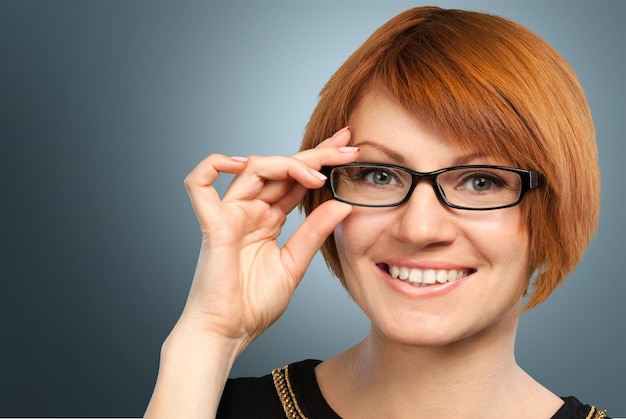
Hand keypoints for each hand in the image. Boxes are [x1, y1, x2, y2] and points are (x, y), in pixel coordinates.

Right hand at [177, 127, 357, 352]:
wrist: (229, 334)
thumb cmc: (254, 305)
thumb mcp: (294, 264)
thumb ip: (314, 232)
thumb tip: (343, 203)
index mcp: (267, 220)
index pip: (294, 181)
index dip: (320, 163)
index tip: (350, 151)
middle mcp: (248, 211)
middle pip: (279, 169)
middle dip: (314, 154)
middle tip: (346, 145)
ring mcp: (229, 215)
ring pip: (253, 168)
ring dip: (287, 163)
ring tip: (318, 172)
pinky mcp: (212, 225)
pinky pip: (199, 184)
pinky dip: (213, 166)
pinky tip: (241, 163)